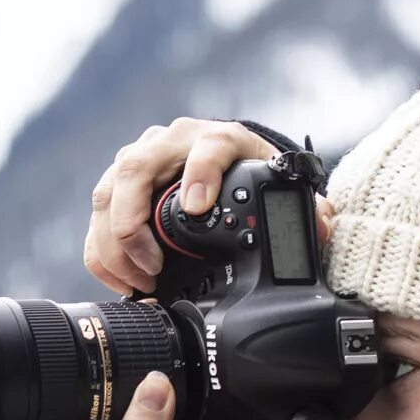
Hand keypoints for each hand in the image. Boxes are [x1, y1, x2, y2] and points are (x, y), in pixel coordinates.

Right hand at [84, 118, 336, 295]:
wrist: (220, 159)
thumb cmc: (247, 173)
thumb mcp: (276, 184)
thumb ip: (303, 206)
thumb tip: (323, 223)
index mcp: (216, 139)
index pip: (205, 147)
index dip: (198, 174)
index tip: (196, 207)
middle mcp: (170, 143)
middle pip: (134, 170)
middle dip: (134, 222)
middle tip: (153, 265)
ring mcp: (137, 161)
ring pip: (106, 194)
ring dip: (114, 243)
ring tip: (140, 280)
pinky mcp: (115, 186)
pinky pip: (96, 218)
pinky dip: (101, 253)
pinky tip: (121, 280)